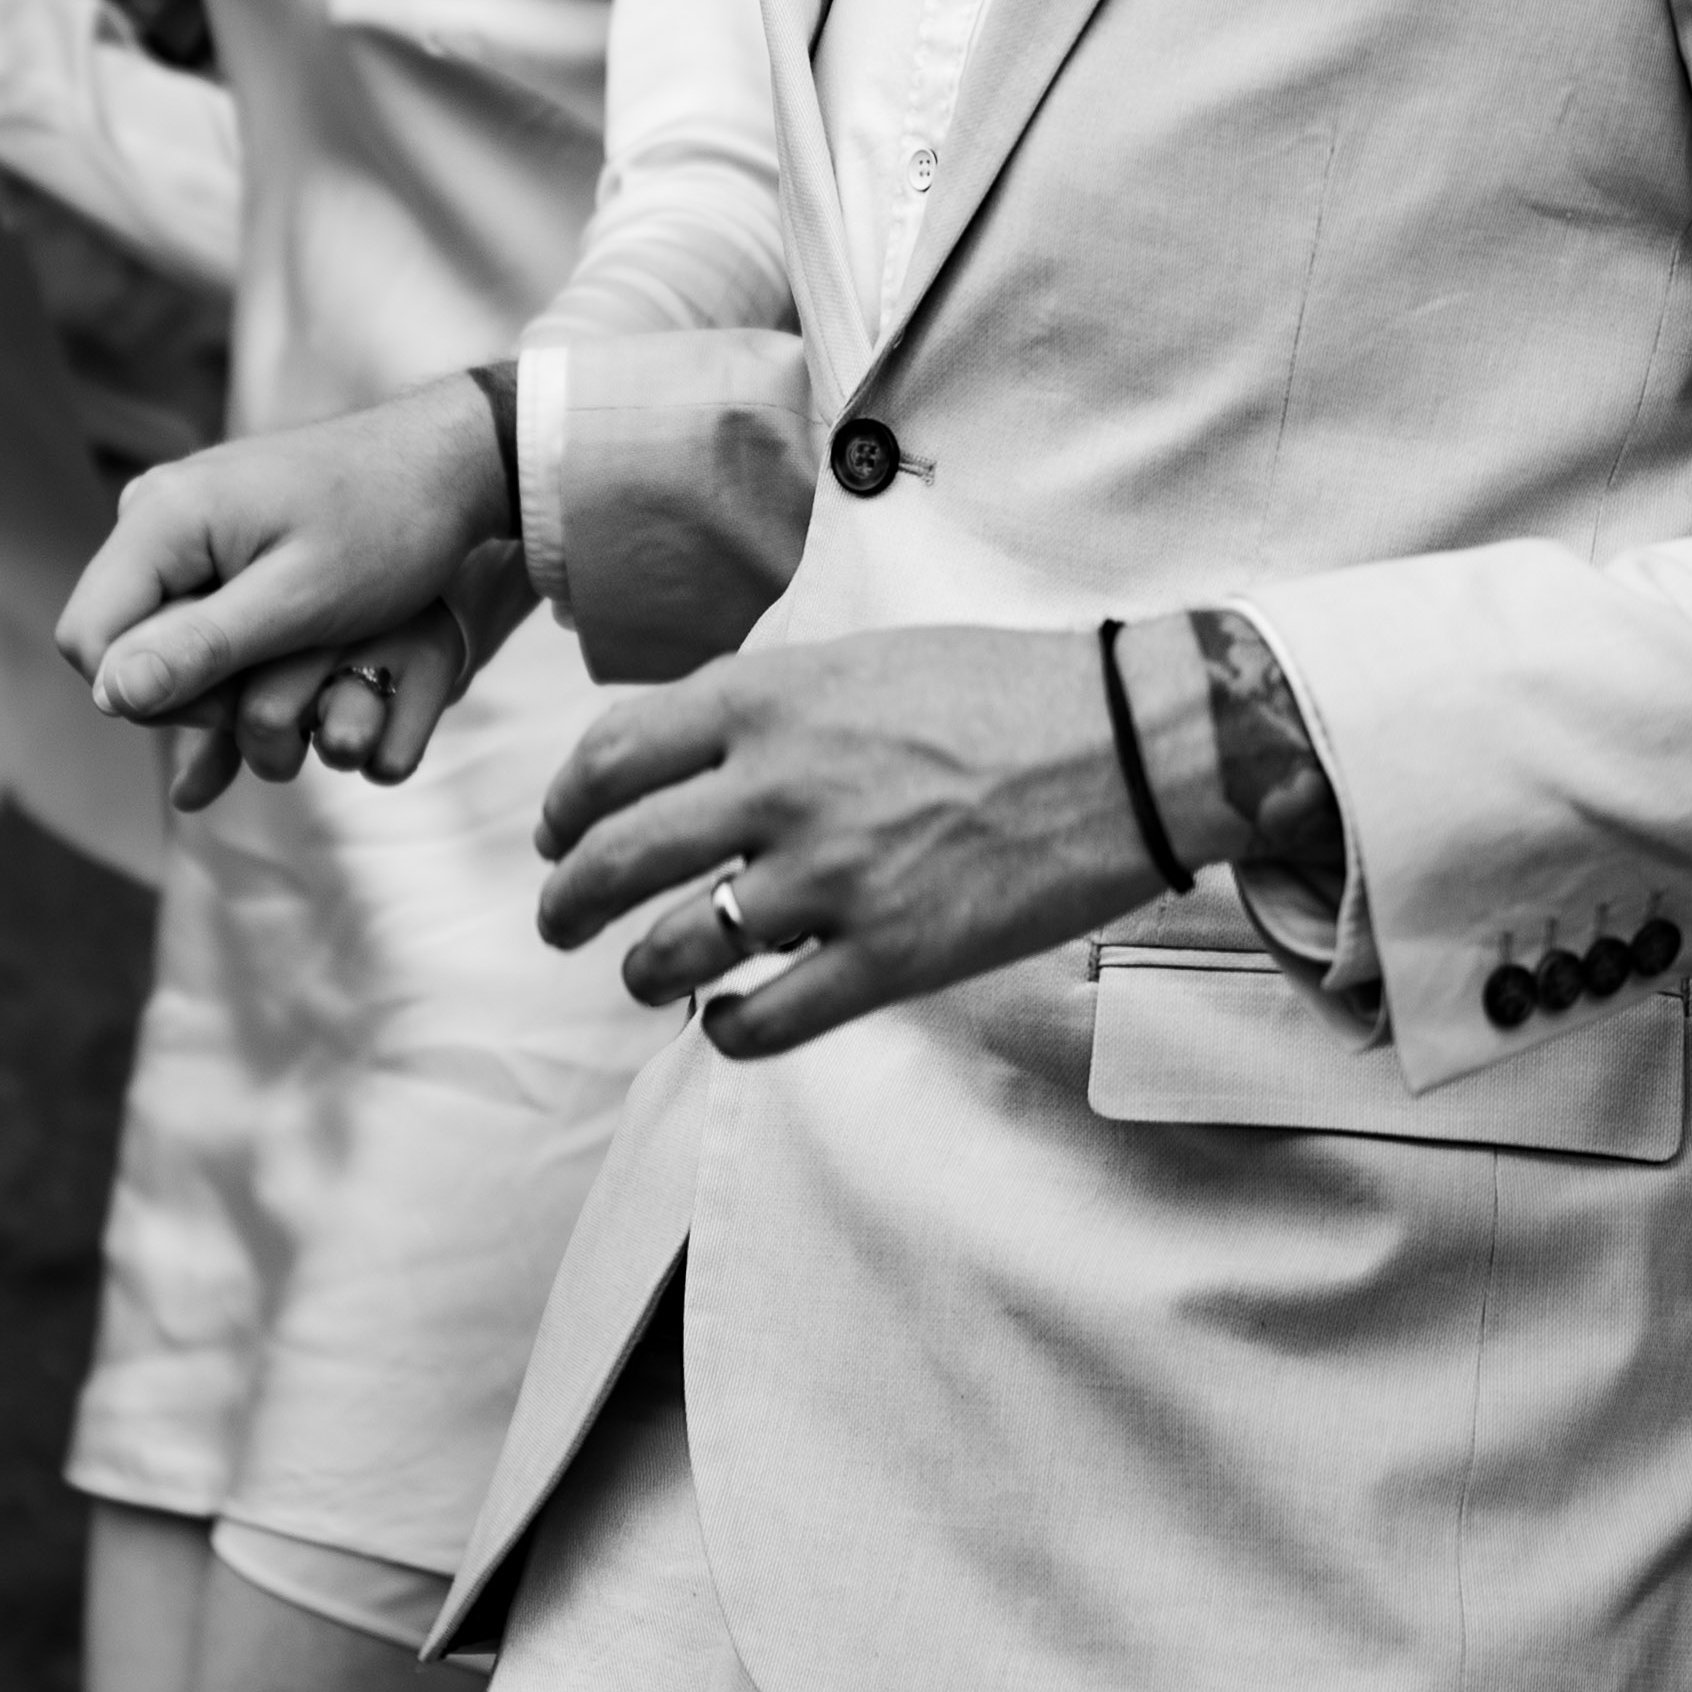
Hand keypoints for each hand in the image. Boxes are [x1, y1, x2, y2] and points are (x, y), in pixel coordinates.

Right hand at [59, 382, 516, 799]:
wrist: (444, 463)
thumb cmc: (387, 528)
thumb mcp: (298, 603)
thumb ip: (200, 648)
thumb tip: (108, 697)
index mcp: (160, 514)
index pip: (88, 641)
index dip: (152, 696)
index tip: (240, 702)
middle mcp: (149, 506)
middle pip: (114, 638)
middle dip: (183, 685)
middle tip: (279, 682)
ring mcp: (173, 515)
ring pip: (150, 629)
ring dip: (209, 668)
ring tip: (293, 654)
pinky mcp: (202, 530)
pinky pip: (179, 606)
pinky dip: (223, 642)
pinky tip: (285, 640)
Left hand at [533, 627, 1173, 1058]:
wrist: (1133, 742)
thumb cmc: (1011, 691)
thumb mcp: (865, 660)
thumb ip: (771, 704)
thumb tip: (695, 752)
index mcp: (770, 700)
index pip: (611, 756)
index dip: (564, 805)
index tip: (558, 833)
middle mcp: (780, 786)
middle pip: (612, 857)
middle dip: (565, 902)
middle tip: (561, 921)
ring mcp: (830, 878)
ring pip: (672, 949)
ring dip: (640, 973)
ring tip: (644, 978)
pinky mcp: (888, 958)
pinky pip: (763, 1022)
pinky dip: (727, 1031)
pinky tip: (730, 1020)